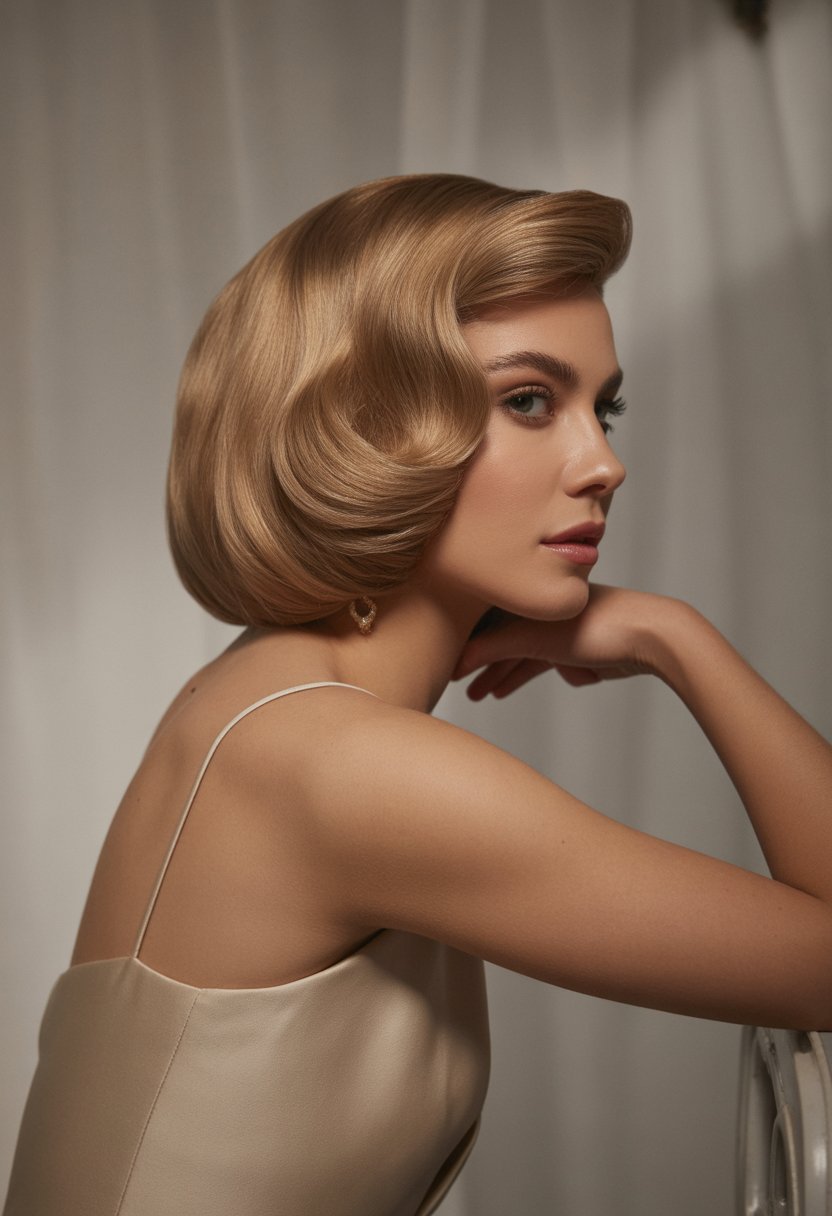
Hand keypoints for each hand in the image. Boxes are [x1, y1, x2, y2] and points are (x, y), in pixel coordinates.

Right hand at [452, 585, 671, 699]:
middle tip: (455, 683)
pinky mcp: (577, 646)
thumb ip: (495, 647)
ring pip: (521, 653)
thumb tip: (460, 660)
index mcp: (531, 596)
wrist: (653, 636)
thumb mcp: (537, 637)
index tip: (443, 662)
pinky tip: (508, 690)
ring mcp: (560, 627)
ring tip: (480, 694)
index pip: (486, 619)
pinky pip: (542, 662)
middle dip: (480, 662)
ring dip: (501, 674)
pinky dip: (525, 675)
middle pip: (502, 637)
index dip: (463, 641)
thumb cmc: (599, 626)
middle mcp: (543, 608)